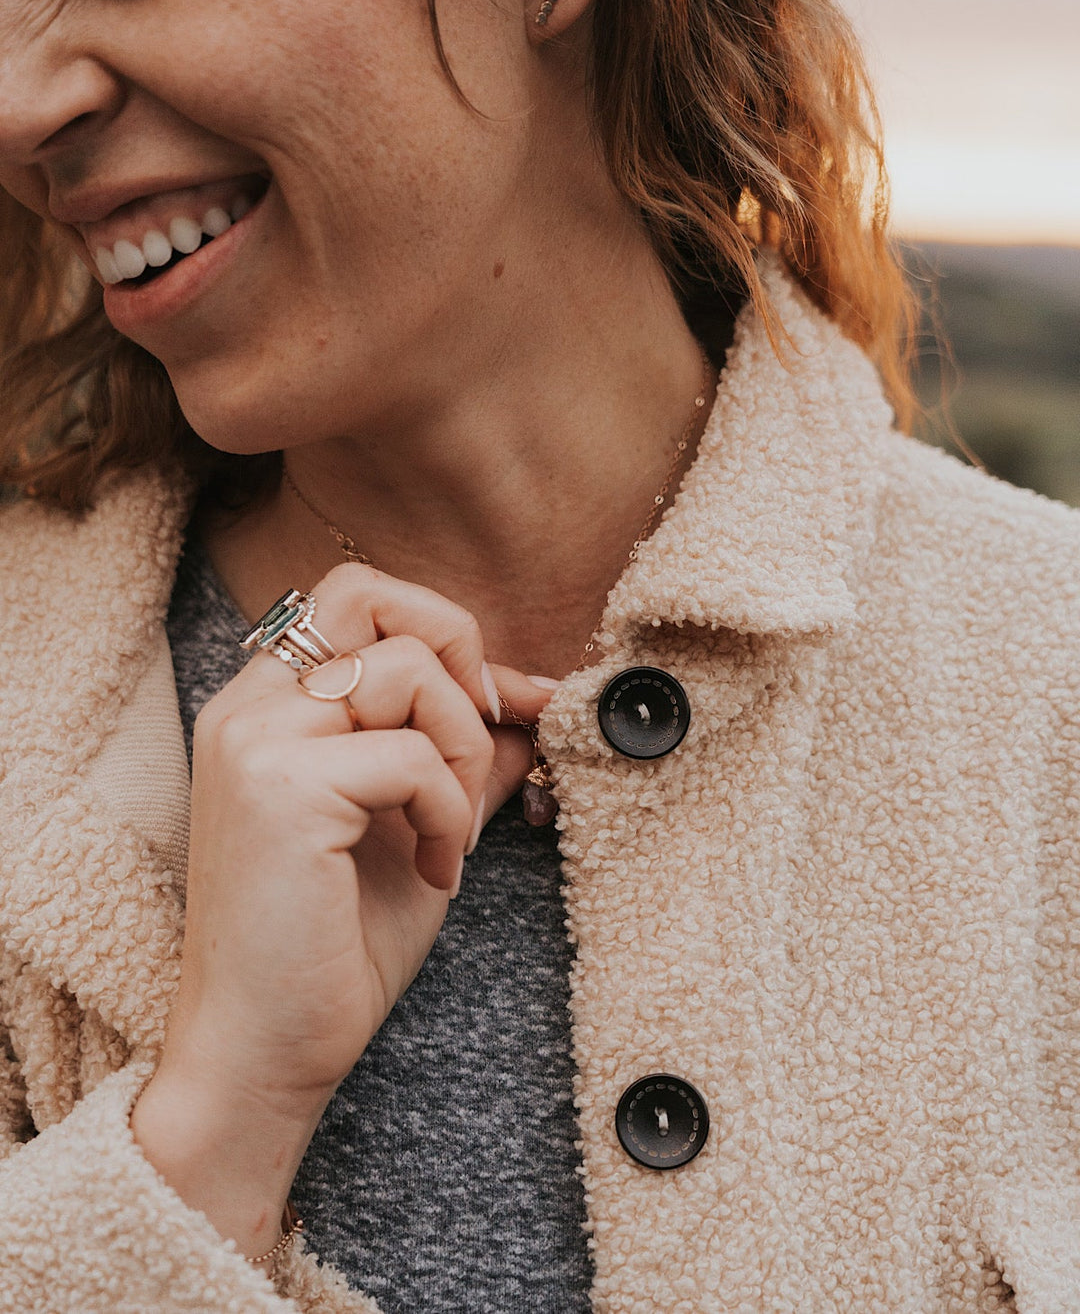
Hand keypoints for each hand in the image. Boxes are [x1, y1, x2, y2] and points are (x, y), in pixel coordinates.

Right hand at [159, 561, 551, 1115]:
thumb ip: (460, 758)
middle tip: (479, 741)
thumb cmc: (330, 950)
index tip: (500, 707)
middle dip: (459, 653)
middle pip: (371, 595)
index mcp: (263, 708)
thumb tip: (531, 705)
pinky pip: (413, 755)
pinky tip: (440, 870)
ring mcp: (257, 743)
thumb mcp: (415, 829)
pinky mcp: (282, 789)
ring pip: (408, 669)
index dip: (446, 634)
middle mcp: (246, 709)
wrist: (261, 1058)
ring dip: (463, 748)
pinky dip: (451, 811)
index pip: (355, 597)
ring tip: (453, 829)